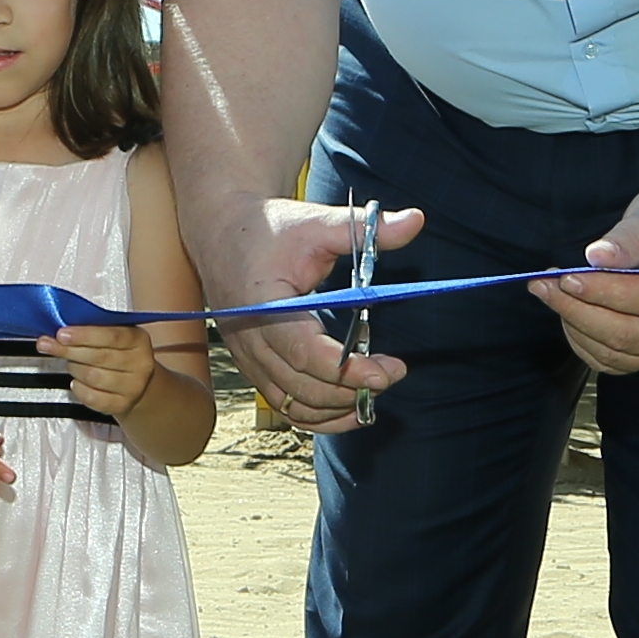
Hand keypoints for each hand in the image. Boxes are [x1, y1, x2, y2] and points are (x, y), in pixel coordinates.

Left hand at [42, 320, 164, 420]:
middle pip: (99, 357)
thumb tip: (61, 330)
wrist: (136, 383)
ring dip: (74, 368)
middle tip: (49, 345)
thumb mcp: (113, 334)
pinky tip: (76, 381)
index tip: (61, 334)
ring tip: (70, 363)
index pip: (111, 336)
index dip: (84, 335)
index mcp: (138, 339)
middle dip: (70, 350)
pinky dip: (78, 389)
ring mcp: (133, 386)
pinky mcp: (122, 405)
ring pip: (93, 377)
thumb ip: (92, 329)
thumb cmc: (118, 353)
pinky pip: (92, 398)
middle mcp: (140, 364)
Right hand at [192, 197, 421, 433]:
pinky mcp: (256, 370)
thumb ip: (363, 228)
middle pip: (303, 387)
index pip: (303, 351)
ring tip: (379, 383)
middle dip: (354, 389)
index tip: (387, 371)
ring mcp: (250, 361)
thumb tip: (416, 220)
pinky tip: (355, 406)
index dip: (347, 369)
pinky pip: (288, 408)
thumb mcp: (315, 222)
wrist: (222, 233)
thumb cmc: (270, 228)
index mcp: (261, 305)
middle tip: (395, 371)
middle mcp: (250, 342)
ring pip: (296, 405)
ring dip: (341, 406)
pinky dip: (323, 417)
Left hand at [539, 176, 638, 373]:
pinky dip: (581, 339)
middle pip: (628, 335)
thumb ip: (636, 236)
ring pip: (613, 352)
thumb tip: (598, 257)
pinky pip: (609, 360)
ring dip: (574, 324)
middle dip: (578, 310)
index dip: (605, 292)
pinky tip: (567, 310)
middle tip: (543, 284)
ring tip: (548, 291)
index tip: (568, 277)